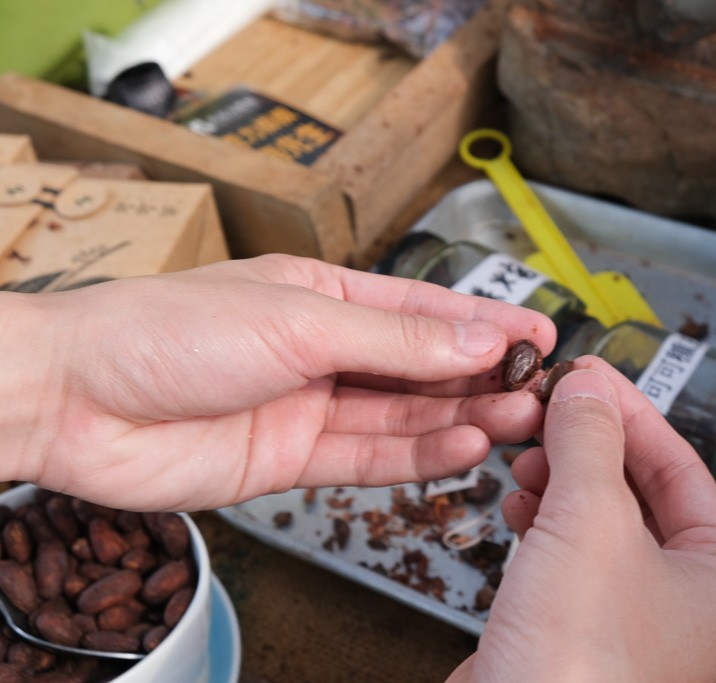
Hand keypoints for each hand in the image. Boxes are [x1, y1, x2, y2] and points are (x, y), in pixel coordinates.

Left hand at [1, 254, 555, 510]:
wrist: (76, 402)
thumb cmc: (165, 332)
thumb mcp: (299, 321)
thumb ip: (395, 342)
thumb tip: (478, 339)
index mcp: (325, 294)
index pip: (426, 311)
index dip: (486, 323)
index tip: (540, 334)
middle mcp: (323, 349)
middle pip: (423, 366)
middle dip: (483, 377)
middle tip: (538, 390)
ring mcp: (310, 405)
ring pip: (405, 415)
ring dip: (463, 418)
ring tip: (517, 420)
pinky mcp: (292, 458)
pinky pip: (370, 457)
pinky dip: (418, 455)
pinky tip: (462, 447)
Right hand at [450, 359, 715, 681]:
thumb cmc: (579, 669)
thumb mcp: (591, 521)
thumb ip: (590, 441)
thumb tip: (584, 389)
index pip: (681, 466)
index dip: (629, 412)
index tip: (588, 377)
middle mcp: (687, 604)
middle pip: (639, 491)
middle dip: (588, 446)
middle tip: (550, 410)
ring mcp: (631, 622)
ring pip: (599, 522)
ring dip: (560, 481)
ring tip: (527, 457)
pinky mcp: (578, 633)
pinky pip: (568, 557)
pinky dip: (542, 522)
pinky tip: (517, 504)